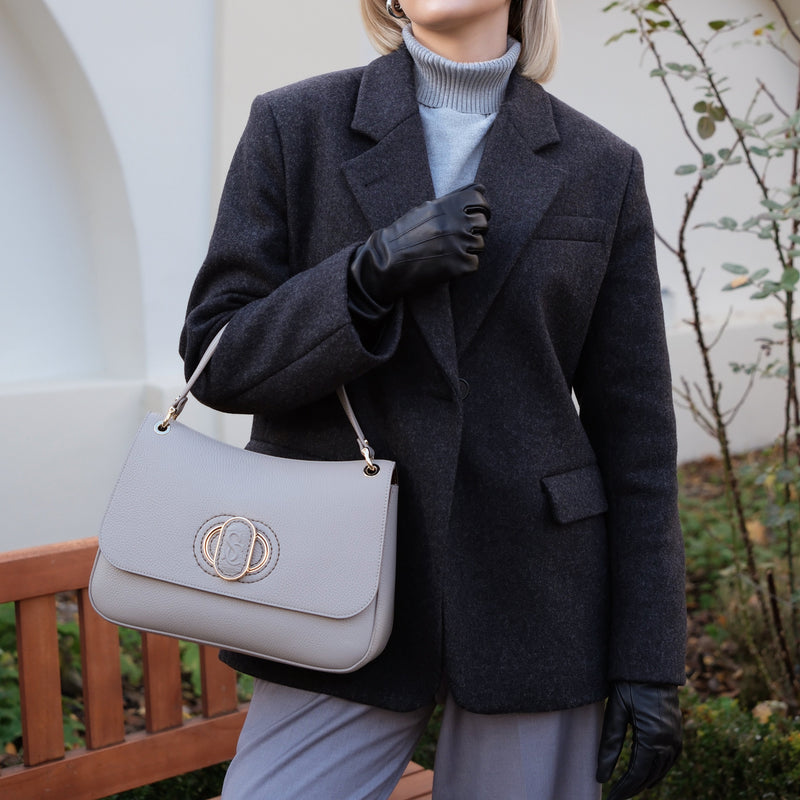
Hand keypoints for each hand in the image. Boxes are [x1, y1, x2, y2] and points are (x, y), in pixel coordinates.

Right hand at [349, 183, 489, 308]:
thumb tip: (481, 188)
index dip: (480, 208)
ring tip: (447, 252)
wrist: (387, 262)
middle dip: (474, 230)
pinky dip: (464, 265)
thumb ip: (453, 199)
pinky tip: (447, 264)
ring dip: (468, 248)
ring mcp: (460, 244)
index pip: (480, 200)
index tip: (474, 216)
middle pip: (483, 223)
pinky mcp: (461, 266)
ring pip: (479, 244)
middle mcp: (457, 222)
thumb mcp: (425, 209)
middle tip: (457, 238)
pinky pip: (474, 263)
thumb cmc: (404, 235)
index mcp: (448, 206)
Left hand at [596, 681, 681, 799]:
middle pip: (650, 776)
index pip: (636, 775)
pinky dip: (658, 770)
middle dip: (633, 788)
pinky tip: (648, 771)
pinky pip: (670, 759)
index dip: (623, 789)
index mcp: (652, 739)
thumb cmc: (629, 685)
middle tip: (616, 795)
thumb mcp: (615, 713)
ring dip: (646, 780)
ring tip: (629, 787)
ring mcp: (676, 737)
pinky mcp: (677, 731)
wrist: (651, 666)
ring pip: (662, 770)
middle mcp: (668, 742)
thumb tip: (600, 776)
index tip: (610, 798)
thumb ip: (609, 745)